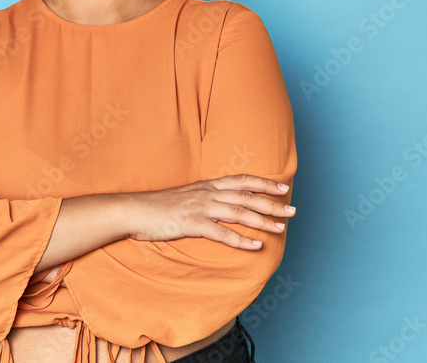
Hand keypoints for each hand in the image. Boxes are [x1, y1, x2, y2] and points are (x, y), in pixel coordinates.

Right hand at [123, 173, 294, 249]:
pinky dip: (242, 240)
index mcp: (206, 185)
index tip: (282, 188)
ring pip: (240, 213)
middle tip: (292, 211)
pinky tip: (256, 246)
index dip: (263, 183)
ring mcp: (201, 208)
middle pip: (246, 196)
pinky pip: (223, 233)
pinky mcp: (193, 224)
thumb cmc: (158, 206)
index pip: (241, 180)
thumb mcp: (185, 196)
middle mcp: (207, 193)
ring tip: (281, 228)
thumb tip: (221, 203)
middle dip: (272, 204)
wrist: (134, 210)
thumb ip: (204, 198)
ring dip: (263, 221)